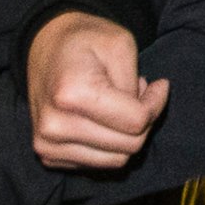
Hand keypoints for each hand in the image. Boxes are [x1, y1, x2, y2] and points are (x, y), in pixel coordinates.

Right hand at [28, 12, 169, 170]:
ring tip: (119, 103)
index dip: (156, 104)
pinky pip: (97, 163)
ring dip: (126, 135)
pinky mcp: (48, 156)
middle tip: (139, 92)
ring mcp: (47, 145)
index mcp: (71, 95)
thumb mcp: (121, 43)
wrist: (45, 46)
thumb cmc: (85, 40)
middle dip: (144, 121)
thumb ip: (135, 84)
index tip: (160, 85)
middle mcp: (54, 127)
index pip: (136, 122)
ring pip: (115, 160)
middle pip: (128, 146)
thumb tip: (145, 117)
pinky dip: (109, 144)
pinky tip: (103, 117)